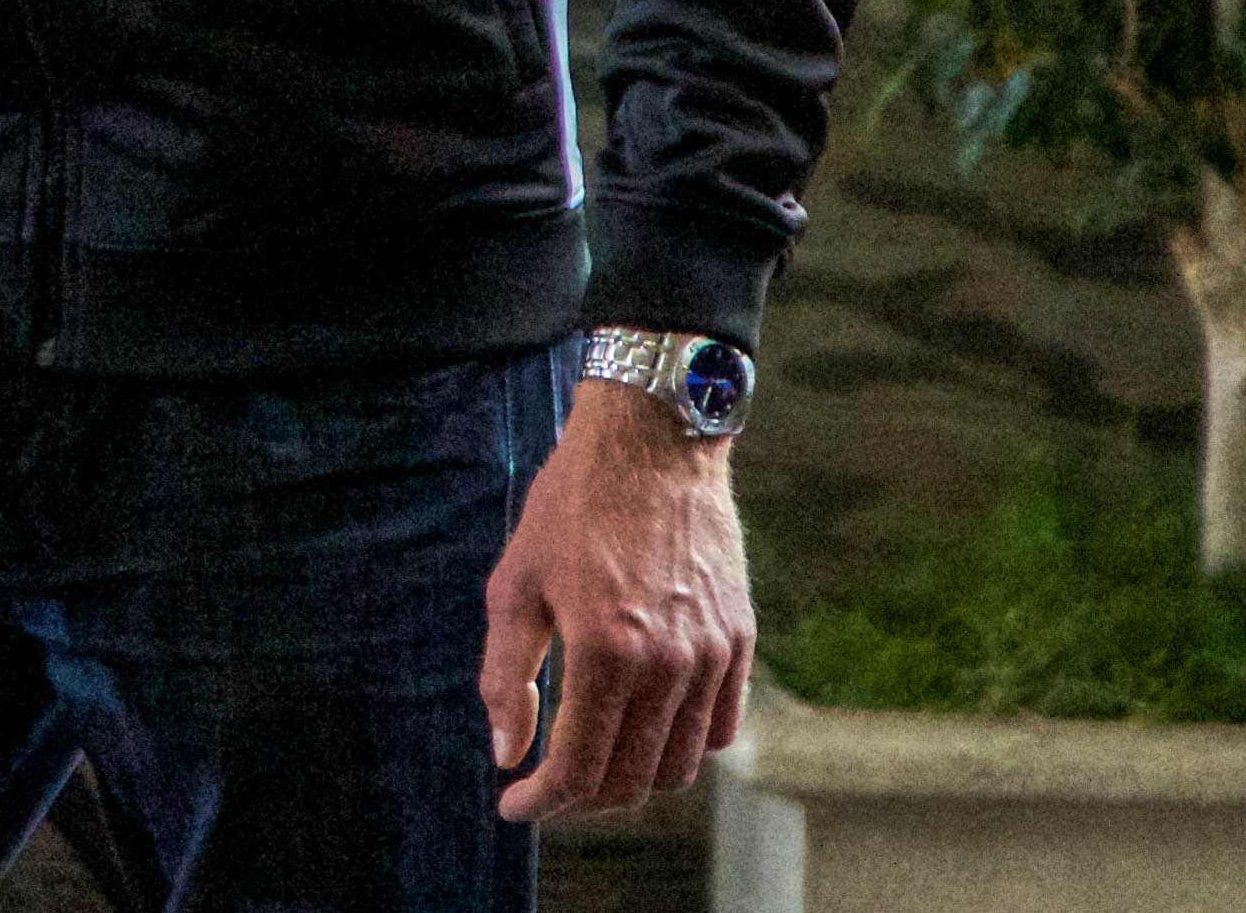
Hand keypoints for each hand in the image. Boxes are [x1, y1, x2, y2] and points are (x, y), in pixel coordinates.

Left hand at [482, 377, 750, 819]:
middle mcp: (669, 664)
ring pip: (679, 765)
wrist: (652, 442)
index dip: (541, 801)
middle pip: (632, 781)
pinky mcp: (739, 641)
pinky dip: (680, 747)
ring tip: (591, 762)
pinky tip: (643, 730)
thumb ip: (506, 674)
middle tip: (545, 786)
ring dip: (632, 779)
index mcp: (606, 650)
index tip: (513, 803)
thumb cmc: (571, 506)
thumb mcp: (515, 583)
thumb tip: (506, 752)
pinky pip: (719, 729)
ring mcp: (712, 655)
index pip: (579, 769)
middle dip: (581, 799)